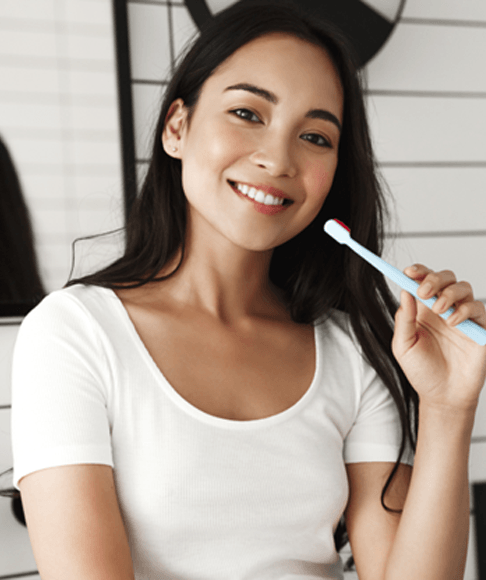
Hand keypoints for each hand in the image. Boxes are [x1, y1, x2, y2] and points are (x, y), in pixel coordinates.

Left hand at [391, 264, 485, 410]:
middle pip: (445, 278)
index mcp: (422, 309)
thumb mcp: (403, 345)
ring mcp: (463, 317)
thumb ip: (404, 319)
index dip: (417, 272)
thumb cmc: (421, 372)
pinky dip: (465, 310)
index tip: (408, 272)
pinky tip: (452, 322)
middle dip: (434, 279)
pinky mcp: (480, 328)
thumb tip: (403, 291)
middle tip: (424, 291)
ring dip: (449, 293)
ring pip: (463, 287)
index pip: (422, 281)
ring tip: (439, 310)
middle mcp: (443, 308)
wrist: (442, 397)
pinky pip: (478, 308)